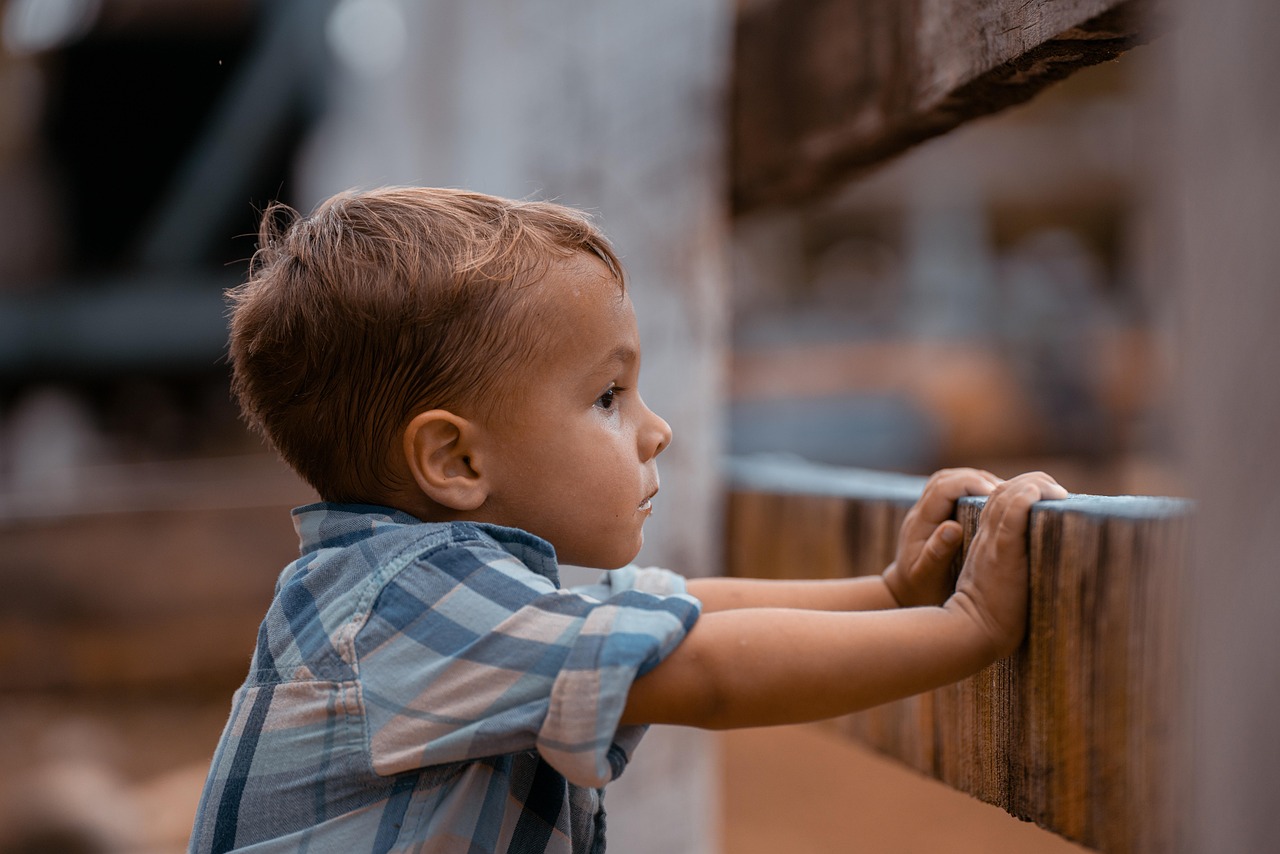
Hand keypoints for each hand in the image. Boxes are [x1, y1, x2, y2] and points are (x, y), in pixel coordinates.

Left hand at [883, 468, 1002, 606]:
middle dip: (977, 478)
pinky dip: (974, 489)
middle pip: (947, 478)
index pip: (942, 488)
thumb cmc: (918, 589)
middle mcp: (921, 511)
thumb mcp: (926, 575)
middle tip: (1008, 490)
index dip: (969, 483)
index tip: (996, 492)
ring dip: (977, 481)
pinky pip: (954, 491)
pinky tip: (995, 502)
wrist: (904, 593)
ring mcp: (927, 511)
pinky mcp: (936, 515)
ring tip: (1005, 493)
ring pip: (950, 480)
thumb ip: (937, 552)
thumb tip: (953, 527)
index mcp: (919, 522)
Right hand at [947, 471, 1067, 658]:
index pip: (1000, 501)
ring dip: (1035, 484)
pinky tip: (1044, 493)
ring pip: (1009, 495)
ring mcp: (992, 542)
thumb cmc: (987, 618)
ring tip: (1058, 491)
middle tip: (1057, 491)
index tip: (1048, 497)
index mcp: (984, 542)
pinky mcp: (1002, 551)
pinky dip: (1027, 496)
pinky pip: (1013, 513)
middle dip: (1033, 481)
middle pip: (1004, 491)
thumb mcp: (997, 584)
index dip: (1022, 491)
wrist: (969, 632)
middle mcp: (985, 536)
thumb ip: (1010, 569)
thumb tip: (1046, 571)